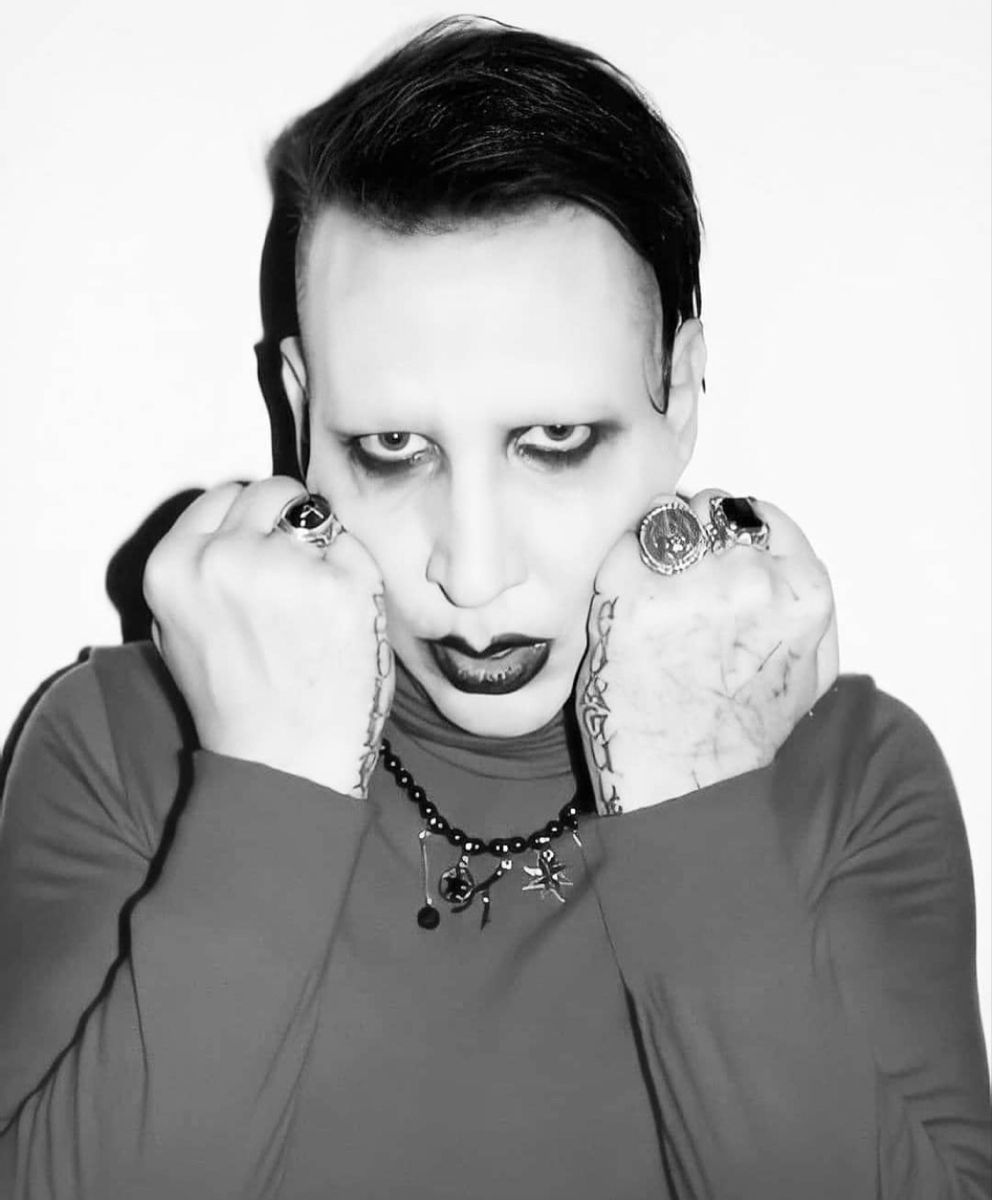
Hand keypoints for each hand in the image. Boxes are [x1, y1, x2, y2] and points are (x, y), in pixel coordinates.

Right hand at [143, 478, 393, 797]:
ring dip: (321, 545)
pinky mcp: (343, 584)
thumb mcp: (181, 627)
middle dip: (286, 526)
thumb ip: (200, 567)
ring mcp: (286, 569)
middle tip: (294, 584)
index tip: (262, 558)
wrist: (285, 763)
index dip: (249, 525)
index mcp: (173, 567)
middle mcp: (223, 559)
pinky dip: (356, 576)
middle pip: (269, 492)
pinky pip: (355, 548)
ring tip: (313, 606)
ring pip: (316, 511)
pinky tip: (340, 622)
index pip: (221, 497)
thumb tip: (239, 518)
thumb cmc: (237, 703)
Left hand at [575, 490, 837, 813]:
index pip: (761, 516)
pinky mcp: (627, 589)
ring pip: (663, 517)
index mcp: (803, 591)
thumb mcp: (813, 673)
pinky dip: (616, 564)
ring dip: (652, 543)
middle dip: (692, 538)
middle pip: (711, 509)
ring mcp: (687, 579)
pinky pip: (620, 542)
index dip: (731, 535)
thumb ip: (806, 606)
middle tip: (675, 582)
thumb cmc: (744, 734)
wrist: (682, 783)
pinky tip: (622, 603)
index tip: (712, 560)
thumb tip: (779, 555)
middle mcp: (750, 575)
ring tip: (648, 592)